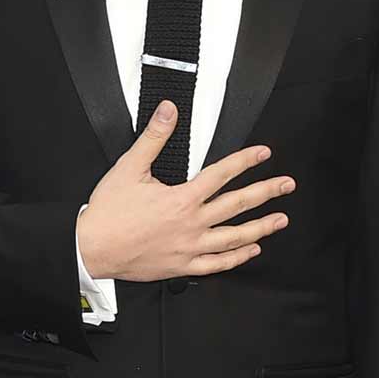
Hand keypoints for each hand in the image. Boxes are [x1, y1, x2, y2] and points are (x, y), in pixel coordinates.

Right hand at [76, 102, 292, 282]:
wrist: (92, 249)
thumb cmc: (109, 213)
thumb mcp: (129, 168)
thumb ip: (154, 138)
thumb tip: (168, 112)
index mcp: (182, 199)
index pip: (222, 174)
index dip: (245, 161)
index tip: (264, 154)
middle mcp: (191, 224)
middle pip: (238, 205)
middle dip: (266, 193)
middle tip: (286, 185)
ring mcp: (189, 247)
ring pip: (234, 238)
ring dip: (261, 228)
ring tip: (280, 220)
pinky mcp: (182, 265)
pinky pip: (216, 264)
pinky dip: (236, 258)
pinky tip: (251, 250)